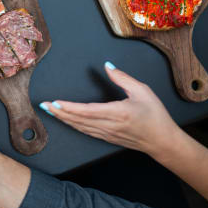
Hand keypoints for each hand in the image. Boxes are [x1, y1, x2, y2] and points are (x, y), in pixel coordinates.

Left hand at [40, 62, 180, 158]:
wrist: (163, 141)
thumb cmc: (155, 116)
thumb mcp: (142, 91)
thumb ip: (122, 78)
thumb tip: (107, 66)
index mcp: (118, 113)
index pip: (86, 110)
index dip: (68, 107)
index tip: (55, 102)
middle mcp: (109, 125)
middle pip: (78, 120)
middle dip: (59, 112)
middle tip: (44, 105)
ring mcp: (107, 134)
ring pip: (79, 126)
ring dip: (63, 119)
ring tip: (50, 110)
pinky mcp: (107, 138)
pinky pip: (85, 131)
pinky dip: (73, 125)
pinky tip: (66, 120)